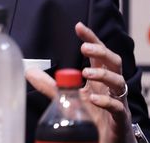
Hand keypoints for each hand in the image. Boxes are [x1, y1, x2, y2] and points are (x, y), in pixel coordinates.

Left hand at [25, 22, 134, 142]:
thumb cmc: (92, 120)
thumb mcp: (69, 100)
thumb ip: (51, 86)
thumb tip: (29, 71)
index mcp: (99, 80)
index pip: (98, 55)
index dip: (91, 39)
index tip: (79, 26)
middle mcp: (110, 88)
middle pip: (114, 62)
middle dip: (101, 51)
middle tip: (84, 47)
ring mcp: (118, 103)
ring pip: (119, 82)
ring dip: (103, 75)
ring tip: (86, 73)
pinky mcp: (120, 121)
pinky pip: (118, 108)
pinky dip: (107, 102)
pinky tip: (94, 99)